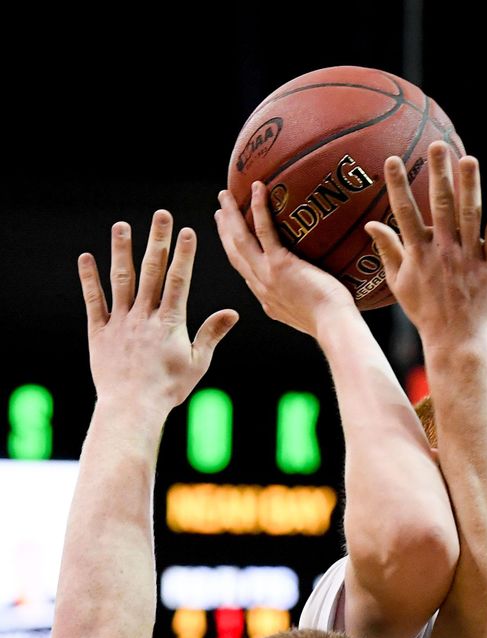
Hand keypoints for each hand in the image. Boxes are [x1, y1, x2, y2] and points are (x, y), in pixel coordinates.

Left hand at [78, 212, 237, 410]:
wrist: (132, 407)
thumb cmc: (169, 388)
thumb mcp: (198, 363)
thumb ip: (211, 334)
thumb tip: (233, 312)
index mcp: (170, 323)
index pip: (178, 281)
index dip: (183, 255)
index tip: (186, 231)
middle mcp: (143, 316)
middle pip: (151, 271)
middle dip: (157, 241)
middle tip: (160, 214)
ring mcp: (120, 322)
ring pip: (121, 279)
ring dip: (121, 250)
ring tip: (122, 226)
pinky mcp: (99, 332)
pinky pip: (94, 301)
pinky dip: (90, 279)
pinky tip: (87, 258)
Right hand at [215, 183, 355, 335]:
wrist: (334, 327)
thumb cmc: (335, 322)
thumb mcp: (314, 314)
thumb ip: (309, 298)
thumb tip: (324, 285)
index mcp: (269, 299)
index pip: (246, 272)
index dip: (235, 253)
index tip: (230, 238)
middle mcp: (262, 287)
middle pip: (235, 253)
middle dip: (224, 231)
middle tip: (220, 210)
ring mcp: (267, 276)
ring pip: (240, 240)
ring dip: (231, 215)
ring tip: (226, 194)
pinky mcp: (280, 265)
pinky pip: (264, 230)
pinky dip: (259, 207)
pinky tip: (257, 187)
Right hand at [365, 143, 486, 346]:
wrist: (456, 341)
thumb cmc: (426, 312)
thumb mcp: (400, 283)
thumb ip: (387, 250)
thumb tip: (369, 224)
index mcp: (419, 254)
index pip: (405, 213)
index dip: (398, 185)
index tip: (394, 159)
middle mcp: (444, 253)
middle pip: (441, 206)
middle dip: (439, 174)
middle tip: (438, 145)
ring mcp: (470, 259)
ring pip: (470, 216)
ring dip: (470, 186)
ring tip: (470, 158)